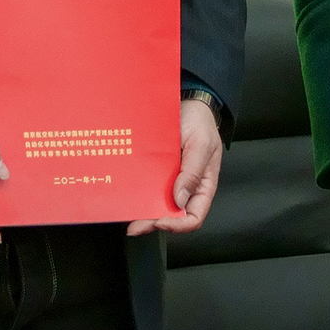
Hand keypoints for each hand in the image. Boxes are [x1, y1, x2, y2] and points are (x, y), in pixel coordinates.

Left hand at [130, 98, 224, 234]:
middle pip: (172, 216)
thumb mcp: (201, 145)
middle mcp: (186, 188)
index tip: (161, 221)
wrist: (189, 104)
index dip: (178, 225)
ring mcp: (171, 181)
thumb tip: (180, 200)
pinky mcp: (159, 172)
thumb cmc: (200, 123)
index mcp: (202, 187)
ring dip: (143, 213)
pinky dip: (138, 195)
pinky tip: (126, 196)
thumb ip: (192, 172)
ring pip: (157, 205)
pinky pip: (148, 187)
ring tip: (127, 216)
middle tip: (135, 226)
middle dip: (153, 223)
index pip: (194, 217)